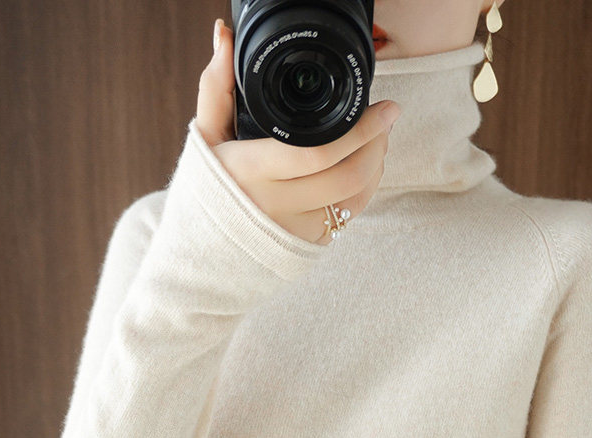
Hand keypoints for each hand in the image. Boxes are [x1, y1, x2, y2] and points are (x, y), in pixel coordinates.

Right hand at [196, 18, 401, 245]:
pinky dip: (365, 187)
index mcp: (252, 172)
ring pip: (356, 196)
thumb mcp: (206, 137)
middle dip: (376, 143)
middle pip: (348, 175)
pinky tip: (364, 167)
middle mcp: (277, 205)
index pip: (319, 152)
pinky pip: (350, 214)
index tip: (384, 108)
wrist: (206, 249)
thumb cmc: (209, 187)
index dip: (360, 130)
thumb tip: (224, 35)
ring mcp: (297, 229)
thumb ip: (217, 85)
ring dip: (376, 164)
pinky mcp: (311, 244)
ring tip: (377, 139)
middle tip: (385, 118)